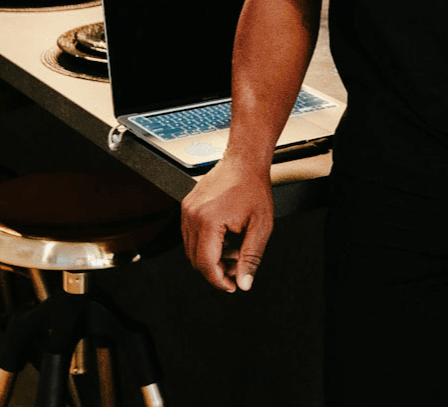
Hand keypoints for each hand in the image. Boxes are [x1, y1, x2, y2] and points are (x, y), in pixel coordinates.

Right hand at [179, 157, 273, 293]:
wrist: (244, 160)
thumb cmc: (254, 187)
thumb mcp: (261, 226)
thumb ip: (251, 257)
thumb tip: (244, 283)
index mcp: (209, 221)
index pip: (206, 264)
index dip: (219, 280)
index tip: (232, 286)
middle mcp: (192, 216)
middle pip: (196, 260)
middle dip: (216, 270)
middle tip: (237, 268)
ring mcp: (187, 210)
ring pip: (192, 249)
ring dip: (211, 257)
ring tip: (235, 250)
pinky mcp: (187, 206)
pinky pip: (190, 235)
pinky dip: (206, 243)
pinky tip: (226, 238)